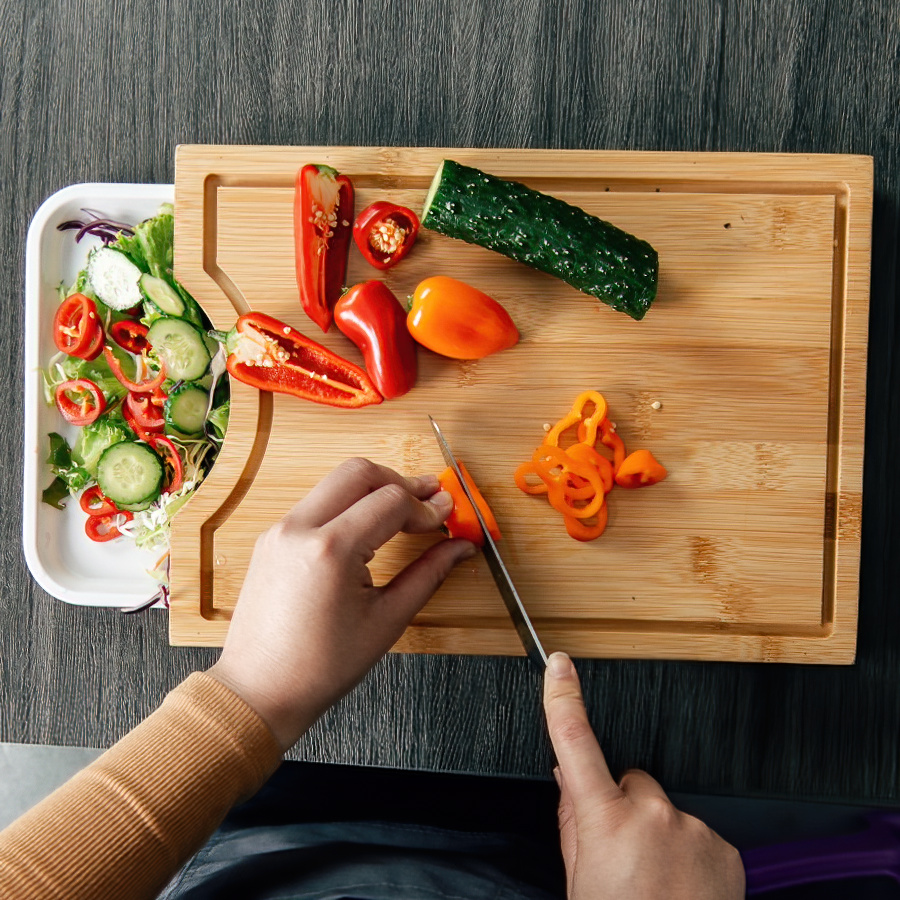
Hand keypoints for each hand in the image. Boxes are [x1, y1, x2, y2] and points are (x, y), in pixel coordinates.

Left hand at [208, 457, 476, 750]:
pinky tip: (370, 525)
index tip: (446, 517)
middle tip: (430, 499)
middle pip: (360, 472)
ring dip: (374, 489)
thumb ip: (429, 574)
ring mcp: (281, 530)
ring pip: (336, 481)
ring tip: (404, 511)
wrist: (260, 689)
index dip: (427, 507)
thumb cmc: (319, 667)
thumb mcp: (387, 620)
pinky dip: (348, 503)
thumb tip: (460, 547)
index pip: (391, 501)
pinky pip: (317, 501)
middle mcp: (300, 529)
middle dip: (401, 482)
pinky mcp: (272, 537)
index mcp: (330, 551)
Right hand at [543, 652, 744, 898]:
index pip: (576, 744)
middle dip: (622, 805)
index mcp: (605, 821)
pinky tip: (681, 888)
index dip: (564, 699)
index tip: (559, 666)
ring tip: (655, 882)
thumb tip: (569, 776)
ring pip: (664, 811)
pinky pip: (697, 833)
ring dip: (658, 835)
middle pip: (629, 781)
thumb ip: (572, 820)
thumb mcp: (578, 880)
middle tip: (622, 856)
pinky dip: (688, 854)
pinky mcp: (725, 846)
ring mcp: (693, 828)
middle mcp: (652, 814)